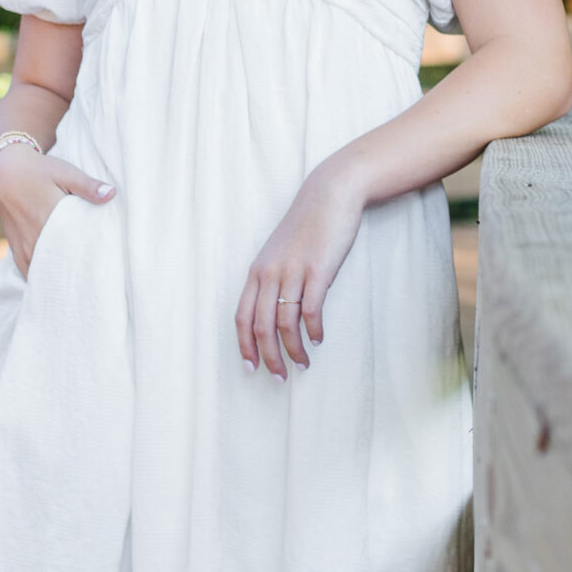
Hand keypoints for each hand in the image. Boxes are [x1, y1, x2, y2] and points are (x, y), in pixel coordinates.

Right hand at [0, 144, 114, 277]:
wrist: (6, 173)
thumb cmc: (40, 171)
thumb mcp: (66, 172)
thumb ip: (88, 185)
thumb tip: (112, 194)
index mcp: (49, 219)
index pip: (74, 248)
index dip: (90, 260)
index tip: (106, 267)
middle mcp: (34, 238)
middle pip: (59, 265)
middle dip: (77, 274)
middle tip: (96, 281)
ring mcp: (24, 247)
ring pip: (44, 272)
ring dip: (59, 277)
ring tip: (78, 285)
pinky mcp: (17, 250)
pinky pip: (29, 272)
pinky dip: (42, 278)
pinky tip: (57, 283)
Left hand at [235, 161, 364, 380]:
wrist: (329, 194)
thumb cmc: (307, 226)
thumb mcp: (280, 252)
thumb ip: (274, 278)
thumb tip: (275, 313)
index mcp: (257, 271)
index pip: (242, 316)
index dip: (244, 345)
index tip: (251, 367)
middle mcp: (270, 273)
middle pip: (261, 326)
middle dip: (269, 357)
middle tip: (279, 377)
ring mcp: (293, 271)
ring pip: (285, 323)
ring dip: (293, 349)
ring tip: (302, 364)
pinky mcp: (317, 270)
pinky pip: (310, 310)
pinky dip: (312, 330)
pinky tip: (317, 339)